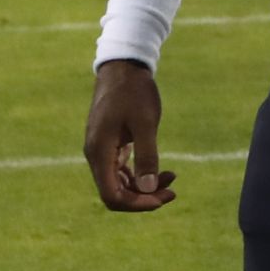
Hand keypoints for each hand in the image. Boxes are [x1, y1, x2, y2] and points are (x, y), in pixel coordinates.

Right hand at [84, 60, 176, 212]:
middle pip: (116, 193)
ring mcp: (102, 150)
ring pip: (120, 183)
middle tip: (173, 191)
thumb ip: (147, 156)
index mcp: (99, 152)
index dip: (137, 204)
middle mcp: (96, 155)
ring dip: (145, 187)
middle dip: (144, 197)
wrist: (123, 67)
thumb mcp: (145, 123)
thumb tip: (148, 188)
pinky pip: (123, 170)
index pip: (112, 196)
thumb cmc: (134, 91)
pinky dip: (141, 175)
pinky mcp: (111, 145)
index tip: (162, 197)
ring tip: (172, 178)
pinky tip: (162, 172)